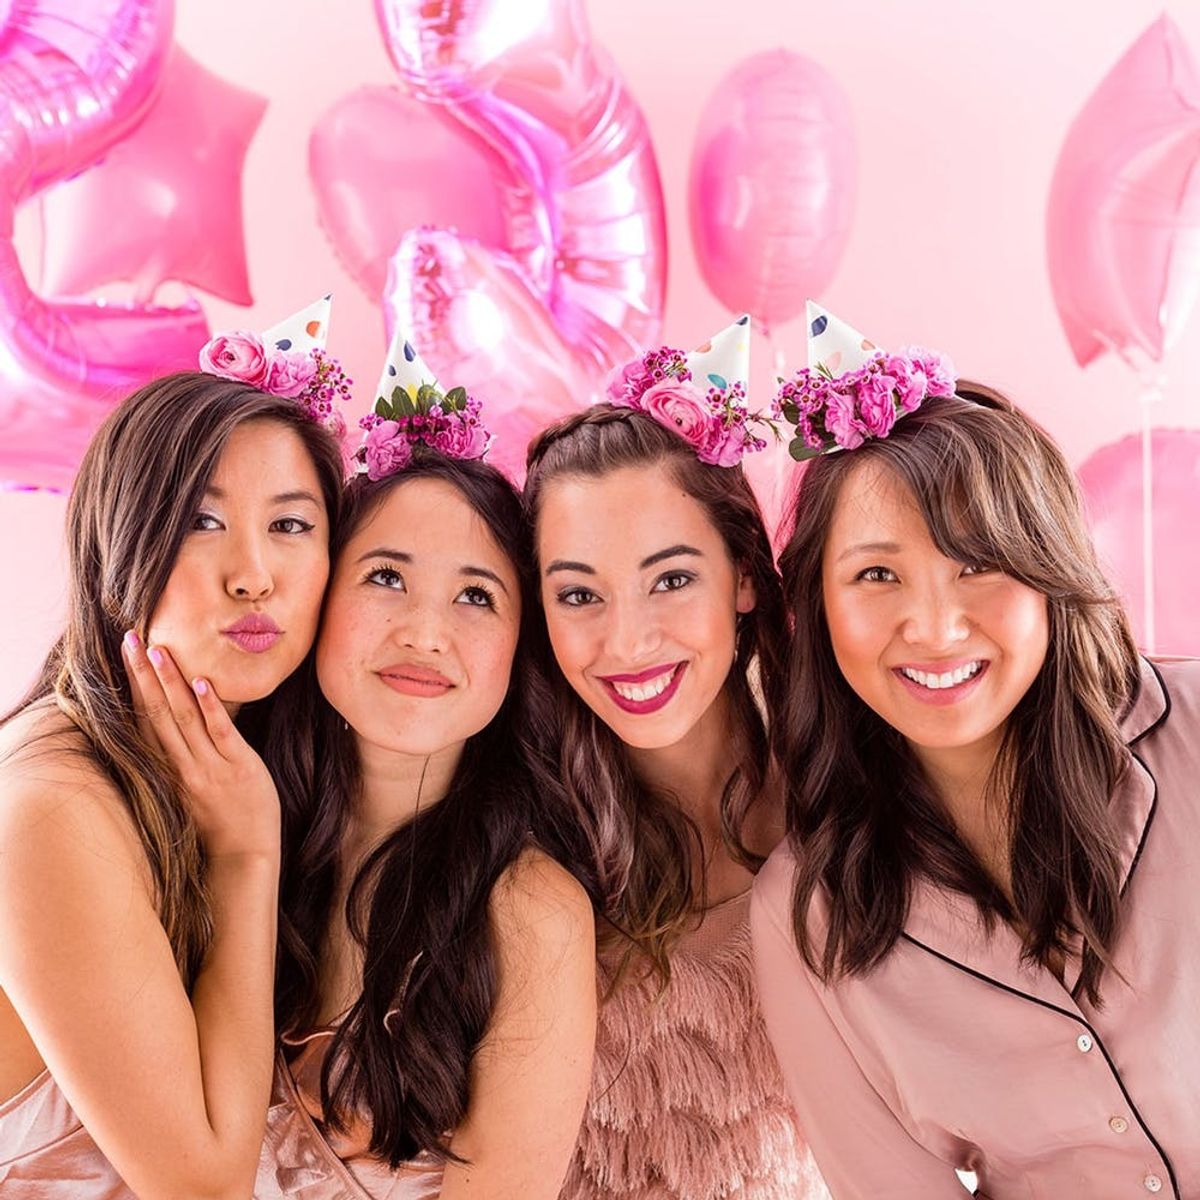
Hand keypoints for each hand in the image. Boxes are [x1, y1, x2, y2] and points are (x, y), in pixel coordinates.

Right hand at [122, 631, 279, 861]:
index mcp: (167, 770)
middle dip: (143, 675)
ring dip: (170, 683)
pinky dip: (211, 707)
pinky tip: (202, 682)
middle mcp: (181, 767)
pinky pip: (221, 734)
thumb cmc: (218, 822)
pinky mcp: (239, 768)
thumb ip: (179, 759)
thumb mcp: (188, 789)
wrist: (243, 858)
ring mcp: (209, 768)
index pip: (144, 720)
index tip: (126, 654)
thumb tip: (173, 722)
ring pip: (184, 718)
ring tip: (160, 651)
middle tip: (130, 639)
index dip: (134, 686)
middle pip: (156, 713)